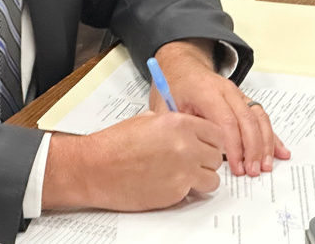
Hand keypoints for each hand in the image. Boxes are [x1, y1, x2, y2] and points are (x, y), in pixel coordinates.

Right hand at [42, 110, 223, 210]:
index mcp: (179, 124)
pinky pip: (194, 192)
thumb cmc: (115, 144)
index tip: (207, 145)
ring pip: (212, 179)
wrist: (97, 168)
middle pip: (217, 157)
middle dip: (206, 159)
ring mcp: (183, 172)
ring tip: (184, 174)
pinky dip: (186, 190)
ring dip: (202, 177)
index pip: (216, 133)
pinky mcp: (177, 193)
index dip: (212, 141)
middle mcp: (186, 147)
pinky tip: (170, 182)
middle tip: (193, 160)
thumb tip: (189, 131)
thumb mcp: (148, 121)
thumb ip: (174, 125)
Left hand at [150, 40, 289, 176]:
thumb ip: (181, 128)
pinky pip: (261, 117)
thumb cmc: (174, 87)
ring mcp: (237, 94)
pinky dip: (271, 135)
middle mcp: (226, 90)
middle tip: (252, 171)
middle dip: (252, 148)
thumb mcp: (166, 105)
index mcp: (205, 91)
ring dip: (264, 144)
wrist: (182, 66)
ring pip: (258, 118)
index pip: (226, 120)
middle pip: (246, 120)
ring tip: (265, 166)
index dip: (234, 146)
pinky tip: (280, 151)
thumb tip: (195, 154)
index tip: (236, 167)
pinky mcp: (243, 100)